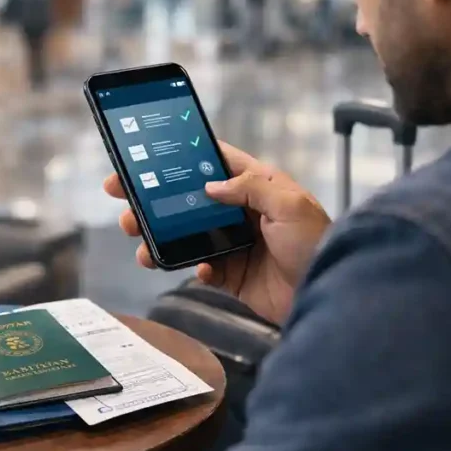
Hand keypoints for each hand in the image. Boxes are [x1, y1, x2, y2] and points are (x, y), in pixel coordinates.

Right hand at [103, 142, 330, 324]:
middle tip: (121, 197)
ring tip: (138, 239)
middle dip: (154, 199)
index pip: (216, 162)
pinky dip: (191, 267)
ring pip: (185, 235)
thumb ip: (250, 188)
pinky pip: (200, 268)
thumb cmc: (317, 244)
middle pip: (189, 199)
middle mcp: (242, 213)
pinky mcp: (232, 276)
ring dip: (159, 235)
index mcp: (258, 187)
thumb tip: (211, 187)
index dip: (183, 156)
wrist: (329, 295)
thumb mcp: (290, 204)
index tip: (149, 155)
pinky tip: (199, 269)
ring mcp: (235, 245)